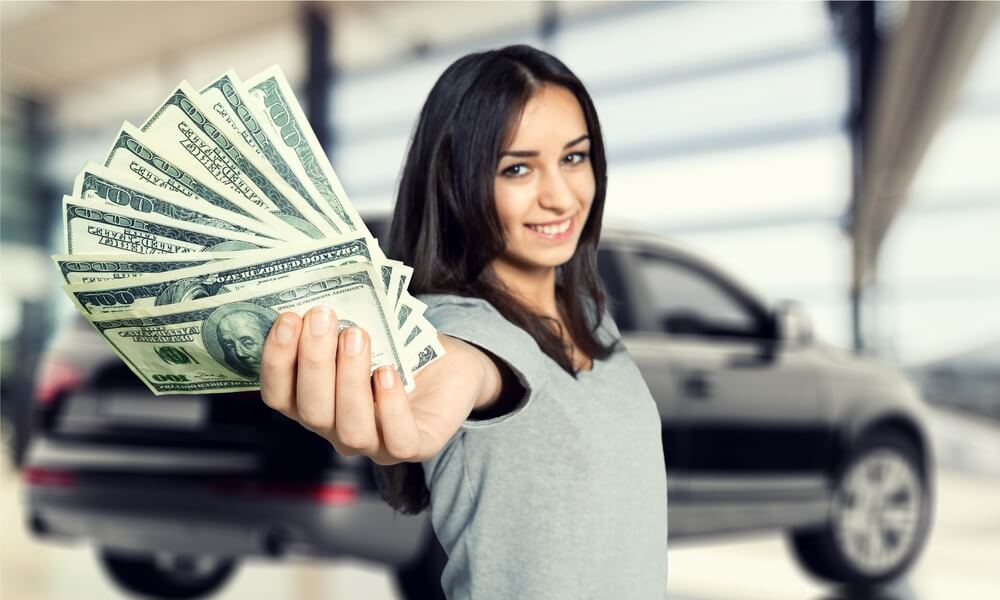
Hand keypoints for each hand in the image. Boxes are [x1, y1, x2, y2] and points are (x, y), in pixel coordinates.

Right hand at [259, 305, 490, 464]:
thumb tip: (317, 283)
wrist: (454, 364)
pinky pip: (397, 440)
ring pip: (350, 429)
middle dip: (313, 361)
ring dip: (349, 380)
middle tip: (323, 316)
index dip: (277, 360)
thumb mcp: (369, 326)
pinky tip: (388, 373)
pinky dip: (390, 407)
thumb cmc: (402, 344)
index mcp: (314, 401)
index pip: (279, 395)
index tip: (288, 317)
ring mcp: (374, 443)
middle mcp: (337, 428)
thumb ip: (340, 318)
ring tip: (357, 336)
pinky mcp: (415, 446)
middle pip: (312, 411)